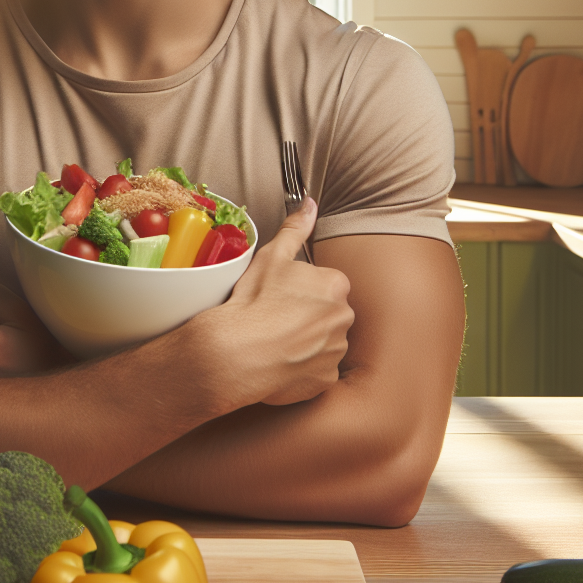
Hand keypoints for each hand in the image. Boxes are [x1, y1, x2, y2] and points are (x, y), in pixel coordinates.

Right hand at [200, 199, 353, 407]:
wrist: (237, 351)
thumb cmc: (254, 301)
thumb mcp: (271, 255)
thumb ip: (295, 229)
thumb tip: (309, 204)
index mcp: (336, 284)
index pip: (326, 284)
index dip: (301, 290)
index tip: (281, 296)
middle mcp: (344, 317)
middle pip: (329, 312)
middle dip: (308, 315)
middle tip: (277, 318)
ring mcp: (337, 350)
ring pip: (325, 342)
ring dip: (307, 341)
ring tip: (277, 341)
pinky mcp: (326, 379)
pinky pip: (319, 370)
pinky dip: (304, 367)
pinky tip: (282, 361)